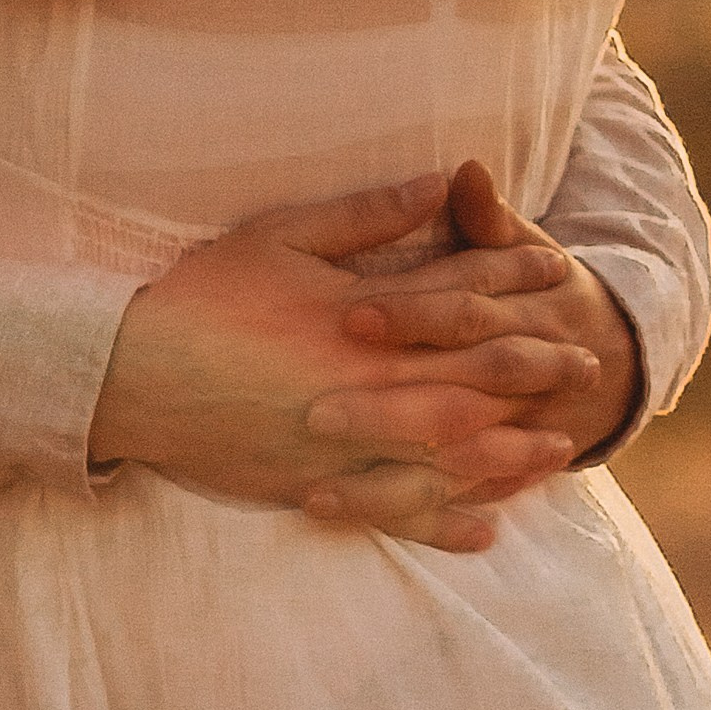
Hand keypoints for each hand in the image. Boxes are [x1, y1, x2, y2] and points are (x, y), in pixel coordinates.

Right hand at [89, 174, 594, 554]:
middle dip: (533, 374)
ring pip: (447, 457)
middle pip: (470, 382)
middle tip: (585, 368)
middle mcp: (363, 388)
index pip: (456, 300)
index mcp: (359, 319)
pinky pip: (395, 513)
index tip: (559, 276)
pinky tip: (483, 527)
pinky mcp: (315, 487)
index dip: (512, 286)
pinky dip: (443, 521)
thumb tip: (438, 182)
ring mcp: (343, 447)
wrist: (125, 376)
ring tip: (557, 451)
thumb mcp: (278, 236)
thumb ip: (366, 216)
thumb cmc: (198, 298)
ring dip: (509, 453)